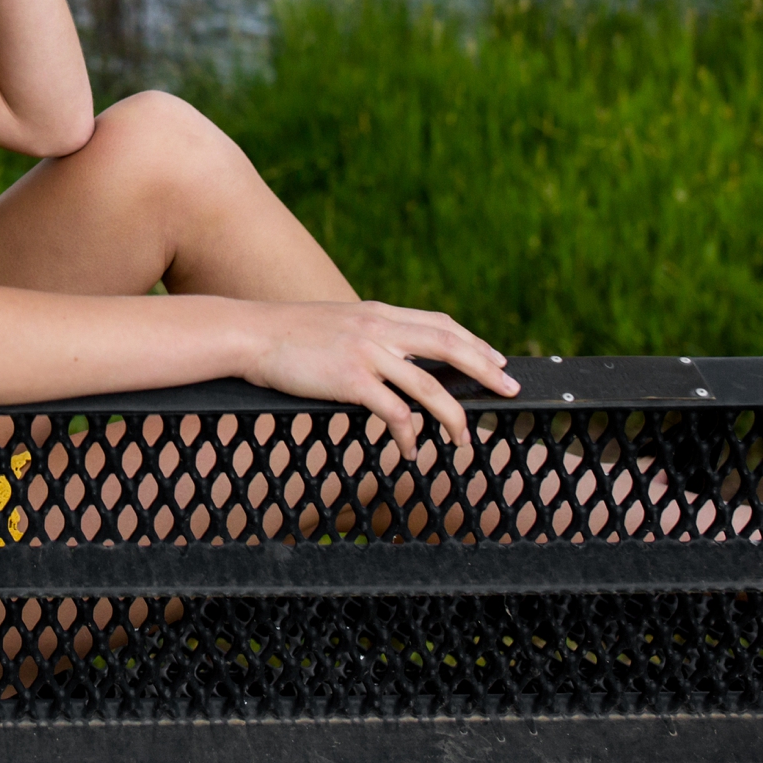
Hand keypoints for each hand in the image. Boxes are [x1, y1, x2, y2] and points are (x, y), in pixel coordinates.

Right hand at [236, 301, 516, 448]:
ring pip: (429, 386)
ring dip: (453, 416)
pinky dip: (409, 434)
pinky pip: (394, 412)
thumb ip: (367, 334)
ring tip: (464, 439)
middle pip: (448, 346)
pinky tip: (411, 449)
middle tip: (510, 390)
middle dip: (486, 369)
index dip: (473, 343)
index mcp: (378, 313)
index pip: (439, 324)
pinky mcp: (351, 379)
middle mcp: (379, 327)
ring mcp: (367, 352)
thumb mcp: (337, 322)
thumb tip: (391, 357)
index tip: (496, 360)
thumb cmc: (288, 334)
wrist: (251, 334)